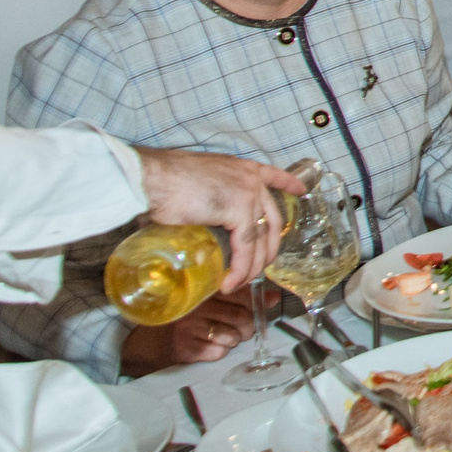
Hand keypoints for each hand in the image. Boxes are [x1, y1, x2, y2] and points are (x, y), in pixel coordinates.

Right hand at [120, 292, 256, 375]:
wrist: (151, 343)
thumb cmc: (188, 320)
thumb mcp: (213, 302)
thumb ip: (244, 297)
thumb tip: (274, 296)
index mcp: (206, 290)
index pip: (244, 295)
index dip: (255, 306)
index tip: (257, 311)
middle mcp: (198, 305)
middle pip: (244, 319)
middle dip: (247, 328)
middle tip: (239, 329)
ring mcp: (191, 326)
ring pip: (233, 337)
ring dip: (233, 341)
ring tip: (222, 337)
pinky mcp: (186, 347)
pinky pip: (219, 352)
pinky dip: (219, 352)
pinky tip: (208, 346)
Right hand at [135, 147, 306, 291]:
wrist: (151, 177)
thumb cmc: (161, 179)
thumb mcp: (196, 183)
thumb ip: (207, 196)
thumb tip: (198, 218)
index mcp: (241, 168)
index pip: (273, 175)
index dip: (288, 184)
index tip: (300, 190)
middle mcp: (250, 179)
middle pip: (274, 220)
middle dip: (269, 249)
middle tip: (258, 268)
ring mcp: (248, 194)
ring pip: (260, 239)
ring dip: (251, 267)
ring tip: (239, 283)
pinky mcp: (238, 211)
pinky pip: (245, 248)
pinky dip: (240, 269)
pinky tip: (231, 282)